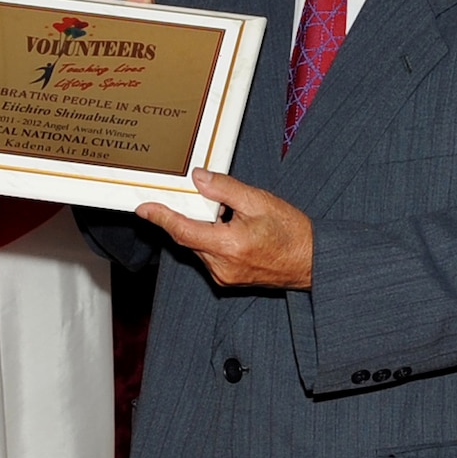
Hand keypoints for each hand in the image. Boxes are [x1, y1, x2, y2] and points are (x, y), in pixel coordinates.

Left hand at [136, 169, 313, 288]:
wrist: (312, 261)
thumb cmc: (291, 232)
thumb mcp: (259, 201)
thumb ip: (225, 189)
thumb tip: (198, 178)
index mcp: (229, 246)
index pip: (184, 231)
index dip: (161, 217)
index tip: (144, 208)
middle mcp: (222, 266)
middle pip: (189, 237)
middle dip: (187, 216)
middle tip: (194, 195)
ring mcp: (224, 276)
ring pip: (199, 246)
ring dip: (203, 227)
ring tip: (227, 213)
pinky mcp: (228, 280)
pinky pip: (209, 255)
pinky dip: (211, 238)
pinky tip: (230, 228)